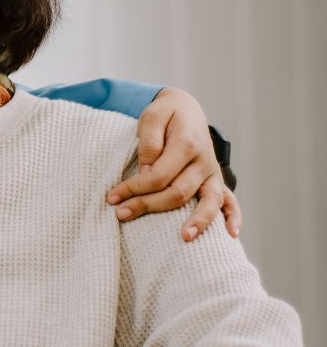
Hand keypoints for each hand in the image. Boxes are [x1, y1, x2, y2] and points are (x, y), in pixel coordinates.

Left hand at [106, 87, 241, 242]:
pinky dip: (233, 216)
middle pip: (178, 192)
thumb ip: (149, 144)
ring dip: (198, 221)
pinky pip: (230, 200)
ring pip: (208, 201)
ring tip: (184, 238)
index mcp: (187, 143)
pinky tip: (231, 234)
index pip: (159, 175)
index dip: (135, 188)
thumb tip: (147, 174)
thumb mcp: (152, 117)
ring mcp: (212, 172)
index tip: (113, 197)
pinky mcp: (215, 180)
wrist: (186, 108)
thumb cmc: (165, 114)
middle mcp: (203, 160)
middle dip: (148, 206)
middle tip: (121, 214)